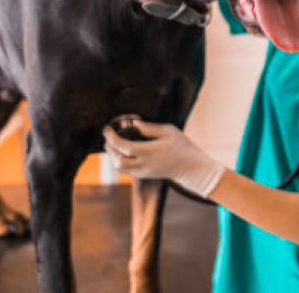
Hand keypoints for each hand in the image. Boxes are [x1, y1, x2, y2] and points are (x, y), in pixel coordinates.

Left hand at [103, 120, 225, 198]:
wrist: (191, 168)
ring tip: (113, 144)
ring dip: (112, 155)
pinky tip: (122, 151)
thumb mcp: (169, 131)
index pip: (124, 146)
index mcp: (150, 151)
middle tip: (108, 136)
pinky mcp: (144, 175)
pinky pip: (126, 170)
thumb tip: (134, 124)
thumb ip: (150, 128)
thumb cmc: (182, 146)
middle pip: (118, 160)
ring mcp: (144, 172)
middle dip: (109, 147)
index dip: (111, 138)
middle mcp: (145, 164)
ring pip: (120, 167)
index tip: (107, 129)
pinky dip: (119, 160)